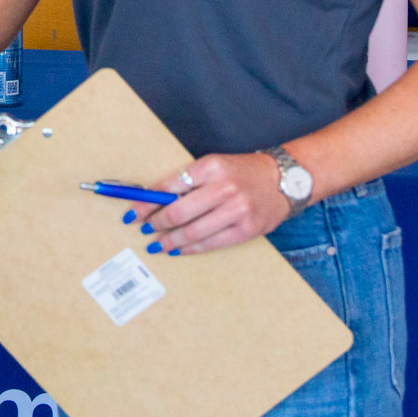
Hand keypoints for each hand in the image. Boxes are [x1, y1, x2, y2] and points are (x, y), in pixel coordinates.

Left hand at [131, 152, 291, 255]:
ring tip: (155, 244)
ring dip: (168, 240)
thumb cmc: (243, 172)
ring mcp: (236, 211)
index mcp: (211, 167)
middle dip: (155, 223)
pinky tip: (177, 250)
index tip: (133, 211)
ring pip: (192, 232)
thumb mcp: (214, 166)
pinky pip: (210, 244)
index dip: (147, 201)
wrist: (284, 181)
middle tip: (143, 228)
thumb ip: (188, 181)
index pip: (170, 186)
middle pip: (177, 212)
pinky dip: (190, 249)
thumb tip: (155, 199)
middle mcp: (223, 188)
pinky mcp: (245, 230)